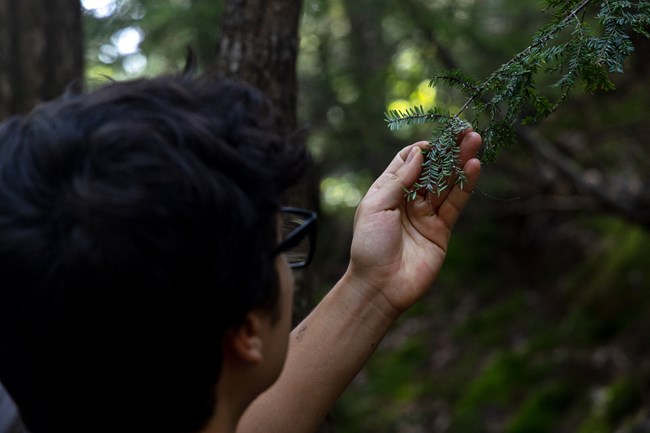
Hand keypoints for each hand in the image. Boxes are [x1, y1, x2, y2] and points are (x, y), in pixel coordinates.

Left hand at [345, 130, 481, 317]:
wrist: (379, 286)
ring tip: (475, 141)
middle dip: (447, 151)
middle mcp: (408, 200)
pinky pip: (455, 204)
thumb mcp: (375, 207)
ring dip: (460, 163)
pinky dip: (465, 186)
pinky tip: (473, 167)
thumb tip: (418, 152)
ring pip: (446, 184)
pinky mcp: (441, 230)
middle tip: (465, 131)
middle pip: (431, 170)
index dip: (421, 150)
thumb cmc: (369, 246)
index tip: (434, 140)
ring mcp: (426, 215)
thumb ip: (398, 180)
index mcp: (387, 192)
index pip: (407, 162)